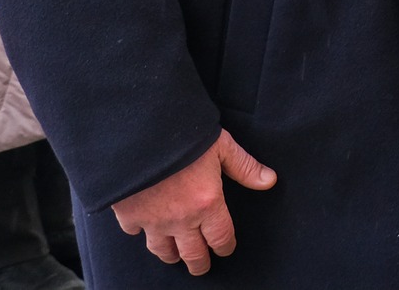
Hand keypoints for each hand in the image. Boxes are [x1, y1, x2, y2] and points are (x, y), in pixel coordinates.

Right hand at [112, 131, 275, 275]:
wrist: (141, 132)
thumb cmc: (185, 136)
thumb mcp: (222, 146)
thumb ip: (245, 167)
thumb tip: (270, 181)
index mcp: (207, 204)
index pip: (221, 238)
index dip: (225, 247)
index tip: (225, 249)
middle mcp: (181, 219)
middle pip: (193, 254)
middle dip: (200, 263)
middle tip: (201, 266)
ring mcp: (153, 220)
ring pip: (163, 251)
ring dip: (171, 255)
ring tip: (176, 256)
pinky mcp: (128, 214)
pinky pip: (135, 233)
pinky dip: (140, 233)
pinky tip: (143, 229)